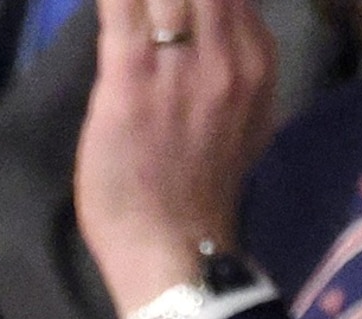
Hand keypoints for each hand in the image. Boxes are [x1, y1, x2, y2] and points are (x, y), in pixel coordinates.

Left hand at [74, 0, 274, 314]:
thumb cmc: (201, 193)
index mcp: (257, 62)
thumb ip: (234, 67)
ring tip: (125, 10)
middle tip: (146, 6)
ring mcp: (180, 64)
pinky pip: (119, 6)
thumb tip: (216, 28)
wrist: (175, 250)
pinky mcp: (132, 77)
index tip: (170, 4)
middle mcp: (227, 54)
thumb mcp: (247, 120)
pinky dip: (111, 0)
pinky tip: (104, 6)